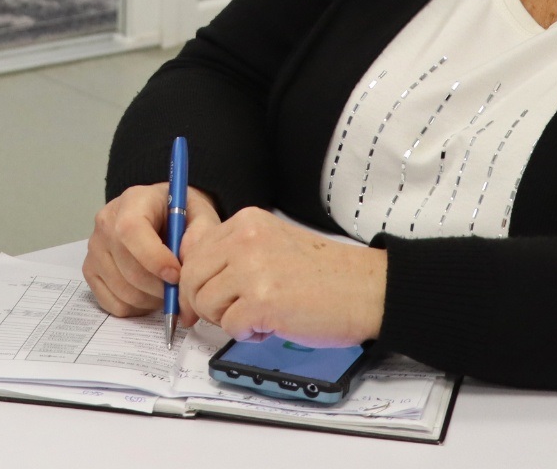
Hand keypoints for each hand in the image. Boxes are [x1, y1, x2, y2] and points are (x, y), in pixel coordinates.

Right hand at [83, 183, 219, 322]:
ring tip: (167, 290)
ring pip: (123, 291)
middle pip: (129, 268)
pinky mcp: (90, 270)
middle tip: (180, 289)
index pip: (131, 231)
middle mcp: (106, 222)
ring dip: (151, 300)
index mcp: (132, 201)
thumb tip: (188, 267)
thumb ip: (200, 234)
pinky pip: (113, 303)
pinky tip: (149, 293)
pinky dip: (136, 308)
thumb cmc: (180, 215)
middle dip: (160, 288)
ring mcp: (94, 248)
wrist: (161, 214)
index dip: (154, 258)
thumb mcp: (199, 214)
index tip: (177, 275)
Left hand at [177, 207, 386, 346]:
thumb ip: (233, 253)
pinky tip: (270, 325)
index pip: (193, 251)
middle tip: (231, 313)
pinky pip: (230, 327)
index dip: (196, 281)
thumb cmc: (324, 274)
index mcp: (246, 222)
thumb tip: (190, 278)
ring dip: (227, 319)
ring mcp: (252, 269)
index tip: (206, 297)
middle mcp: (245, 239)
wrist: (366, 290)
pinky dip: (247, 334)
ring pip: (205, 304)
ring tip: (258, 316)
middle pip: (191, 278)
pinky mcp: (262, 301)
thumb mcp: (272, 244)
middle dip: (205, 304)